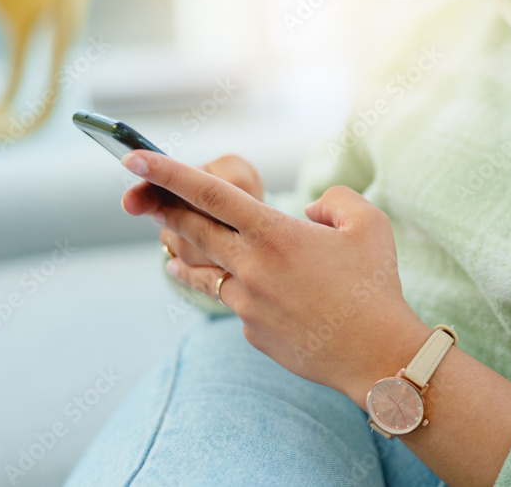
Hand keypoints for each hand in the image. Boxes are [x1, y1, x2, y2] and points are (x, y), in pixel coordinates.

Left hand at [120, 150, 431, 401]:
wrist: (376, 355)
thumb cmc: (375, 286)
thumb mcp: (368, 224)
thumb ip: (334, 201)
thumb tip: (308, 213)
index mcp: (275, 233)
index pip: (210, 193)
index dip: (168, 171)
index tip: (134, 155)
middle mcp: (251, 267)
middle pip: (192, 231)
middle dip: (163, 209)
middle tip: (141, 197)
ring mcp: (247, 303)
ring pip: (203, 272)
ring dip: (184, 255)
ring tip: (169, 249)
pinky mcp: (251, 332)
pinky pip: (239, 303)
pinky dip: (241, 292)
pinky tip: (254, 294)